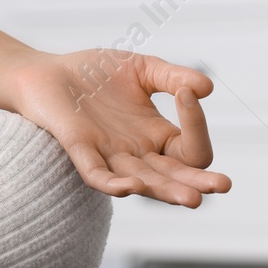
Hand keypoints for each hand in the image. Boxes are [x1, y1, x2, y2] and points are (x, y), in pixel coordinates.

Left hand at [5, 50, 231, 207]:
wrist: (46, 72)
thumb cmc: (94, 73)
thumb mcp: (143, 68)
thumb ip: (173, 78)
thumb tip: (206, 88)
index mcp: (156, 136)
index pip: (190, 147)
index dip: (196, 125)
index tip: (189, 94)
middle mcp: (137, 153)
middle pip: (173, 176)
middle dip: (197, 182)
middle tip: (221, 185)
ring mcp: (109, 155)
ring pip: (143, 181)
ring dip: (166, 190)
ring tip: (191, 198)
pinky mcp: (80, 150)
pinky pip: (97, 175)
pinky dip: (114, 184)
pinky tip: (132, 187)